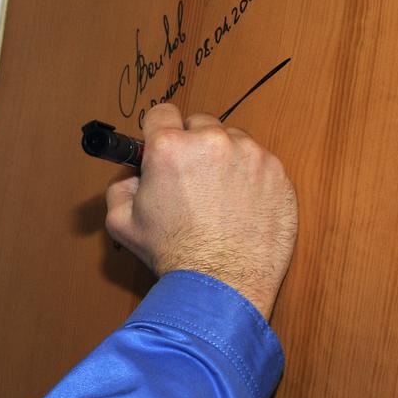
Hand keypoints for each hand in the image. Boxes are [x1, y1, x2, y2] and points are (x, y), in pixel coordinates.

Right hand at [104, 104, 297, 319]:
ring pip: (233, 141)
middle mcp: (212, 142)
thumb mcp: (122, 222)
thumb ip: (120, 186)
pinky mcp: (277, 172)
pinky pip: (260, 162)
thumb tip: (134, 174)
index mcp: (170, 148)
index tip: (164, 145)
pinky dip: (251, 178)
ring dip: (225, 159)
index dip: (159, 130)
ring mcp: (250, 154)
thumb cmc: (174, 255)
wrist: (222, 285)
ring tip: (219, 198)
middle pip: (200, 123)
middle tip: (192, 179)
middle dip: (194, 145)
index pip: (162, 112)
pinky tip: (242, 207)